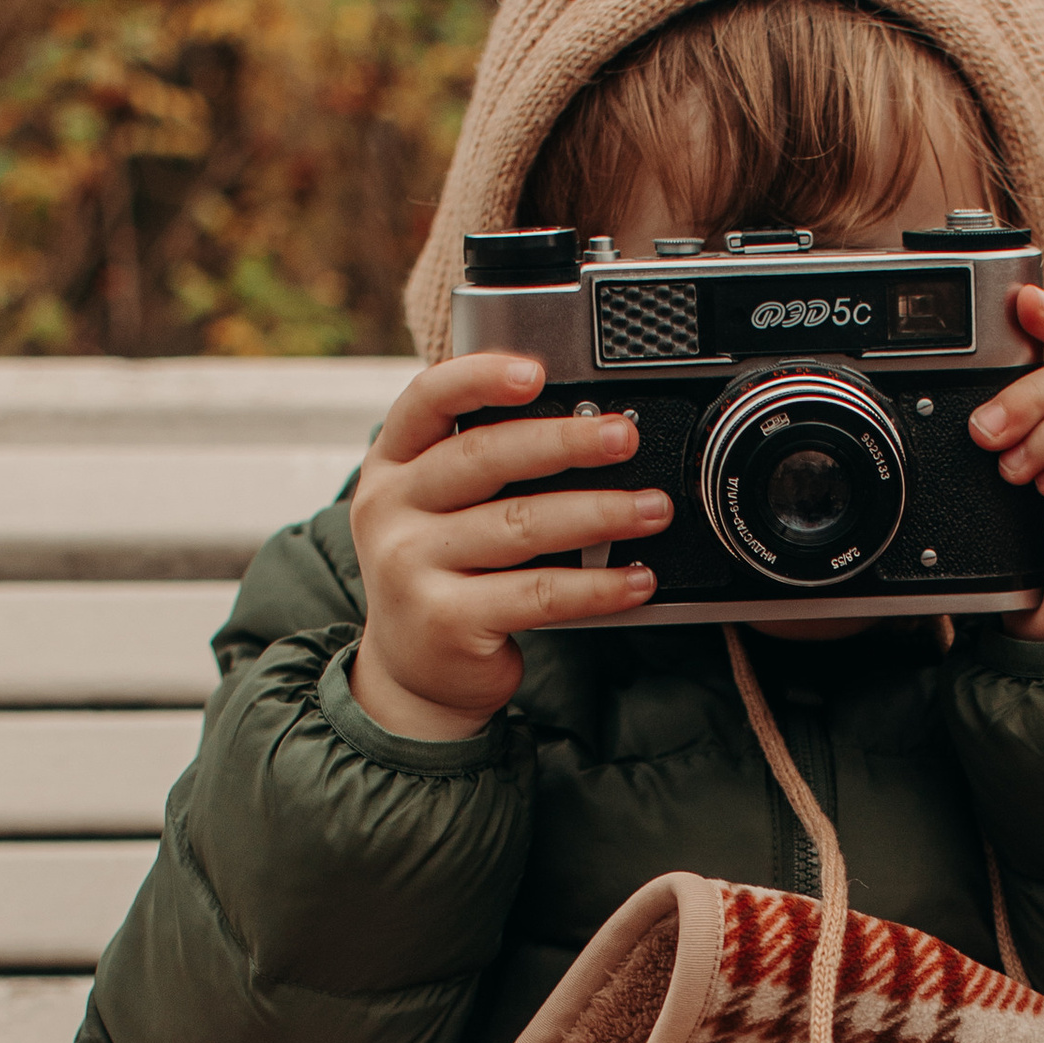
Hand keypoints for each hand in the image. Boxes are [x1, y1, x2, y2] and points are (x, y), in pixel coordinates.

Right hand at [345, 355, 667, 739]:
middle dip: (565, 442)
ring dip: (600, 513)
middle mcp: (390, 509)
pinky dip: (597, 586)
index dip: (481, 377)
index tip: (537, 371)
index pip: (427, 400)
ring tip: (653, 509)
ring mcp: (411, 567)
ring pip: (521, 526)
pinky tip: (637, 579)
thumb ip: (481, 465)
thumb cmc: (442, 572)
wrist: (413, 671)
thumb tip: (588, 426)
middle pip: (484, 458)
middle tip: (624, 437)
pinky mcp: (447, 621)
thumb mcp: (437, 508)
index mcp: (392, 464)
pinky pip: (539, 594)